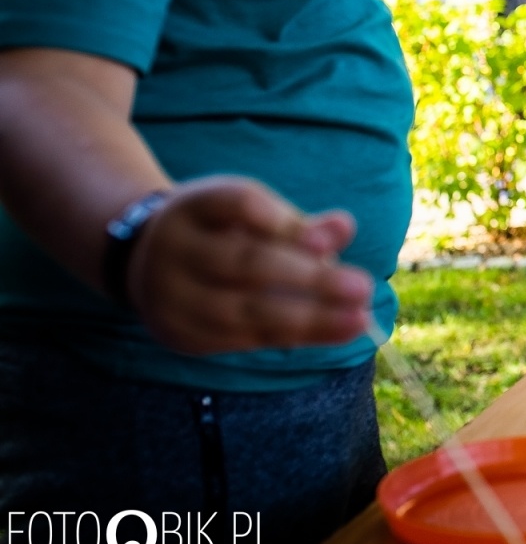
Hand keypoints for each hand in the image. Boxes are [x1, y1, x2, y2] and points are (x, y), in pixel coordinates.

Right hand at [125, 176, 373, 355]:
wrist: (143, 261)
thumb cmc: (219, 230)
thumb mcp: (251, 213)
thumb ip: (298, 222)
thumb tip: (343, 228)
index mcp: (195, 205)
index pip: (238, 204)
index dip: (280, 220)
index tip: (325, 241)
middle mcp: (175, 248)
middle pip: (245, 263)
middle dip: (309, 279)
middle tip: (363, 287)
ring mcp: (171, 296)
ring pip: (243, 311)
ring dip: (308, 319)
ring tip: (358, 319)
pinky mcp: (180, 334)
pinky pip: (239, 339)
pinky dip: (289, 337)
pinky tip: (330, 331)